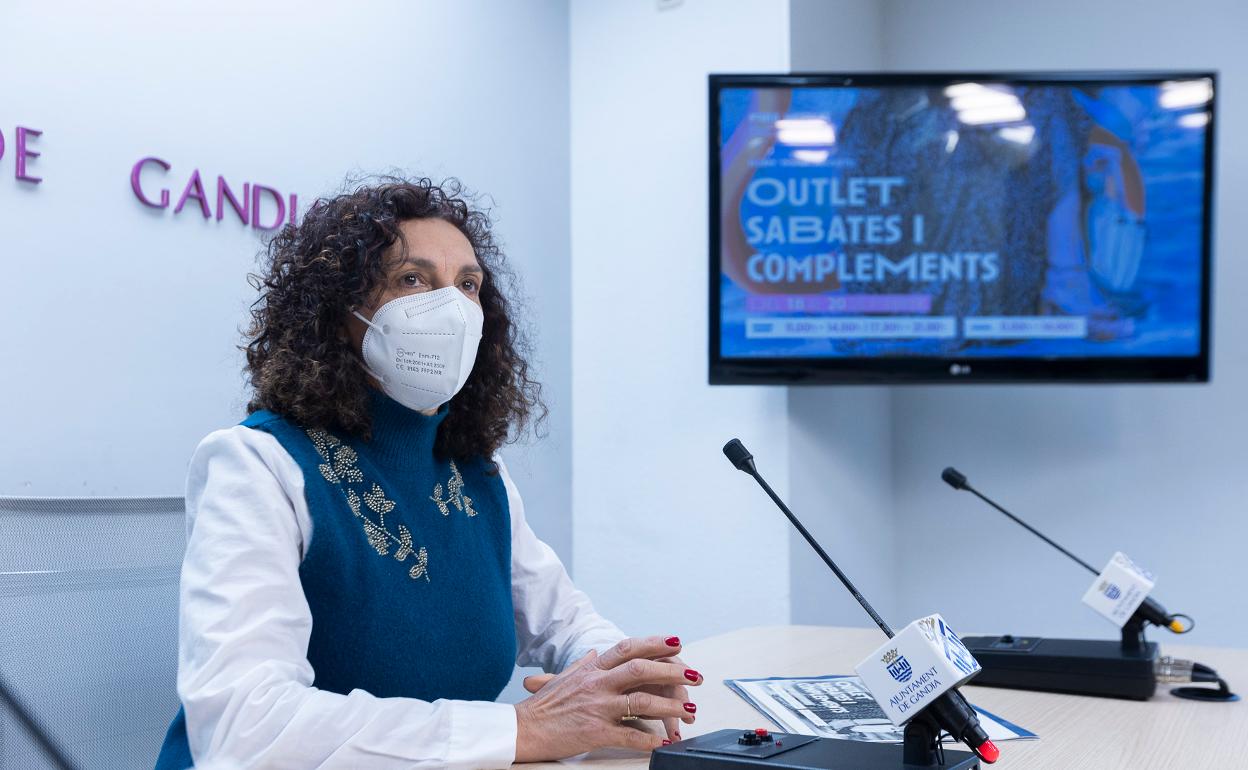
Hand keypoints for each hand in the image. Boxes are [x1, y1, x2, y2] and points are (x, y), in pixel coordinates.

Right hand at [514, 636, 701, 761]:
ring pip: (642, 701)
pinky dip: (650, 739)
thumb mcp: (563, 678)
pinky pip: (630, 734)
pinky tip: (665, 741)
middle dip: (672, 672)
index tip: (676, 642)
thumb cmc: (542, 707)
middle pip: (641, 670)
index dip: (654, 644)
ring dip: (670, 706)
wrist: (523, 729)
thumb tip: (596, 651)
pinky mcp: (596, 731)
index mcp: (592, 669)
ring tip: (690, 710)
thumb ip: (584, 663)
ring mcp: (597, 707)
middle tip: (696, 675)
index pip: (628, 648)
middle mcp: (597, 684)